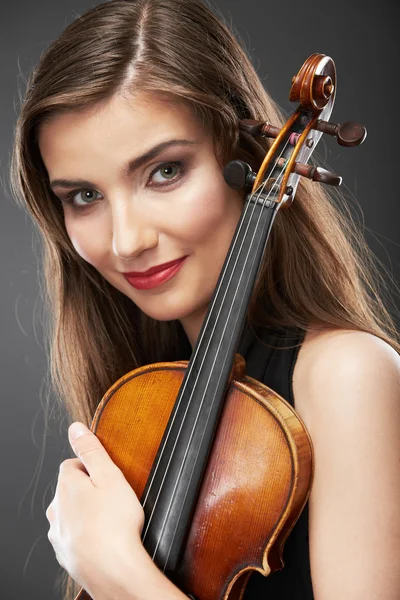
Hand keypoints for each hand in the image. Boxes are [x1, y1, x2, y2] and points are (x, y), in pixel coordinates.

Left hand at [46, 422, 144, 593]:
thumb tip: (75, 428)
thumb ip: (91, 450)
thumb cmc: (115, 524)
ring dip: (87, 513)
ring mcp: (59, 534)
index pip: (72, 464)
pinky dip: (88, 535)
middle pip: (70, 490)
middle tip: (114, 498)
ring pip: (71, 514)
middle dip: (89, 490)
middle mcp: (56, 509)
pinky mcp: (66, 554)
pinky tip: (106, 539)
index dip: (92, 467)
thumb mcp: (109, 476)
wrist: (114, 571)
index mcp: (66, 485)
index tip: (108, 476)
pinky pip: (75, 536)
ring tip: (112, 521)